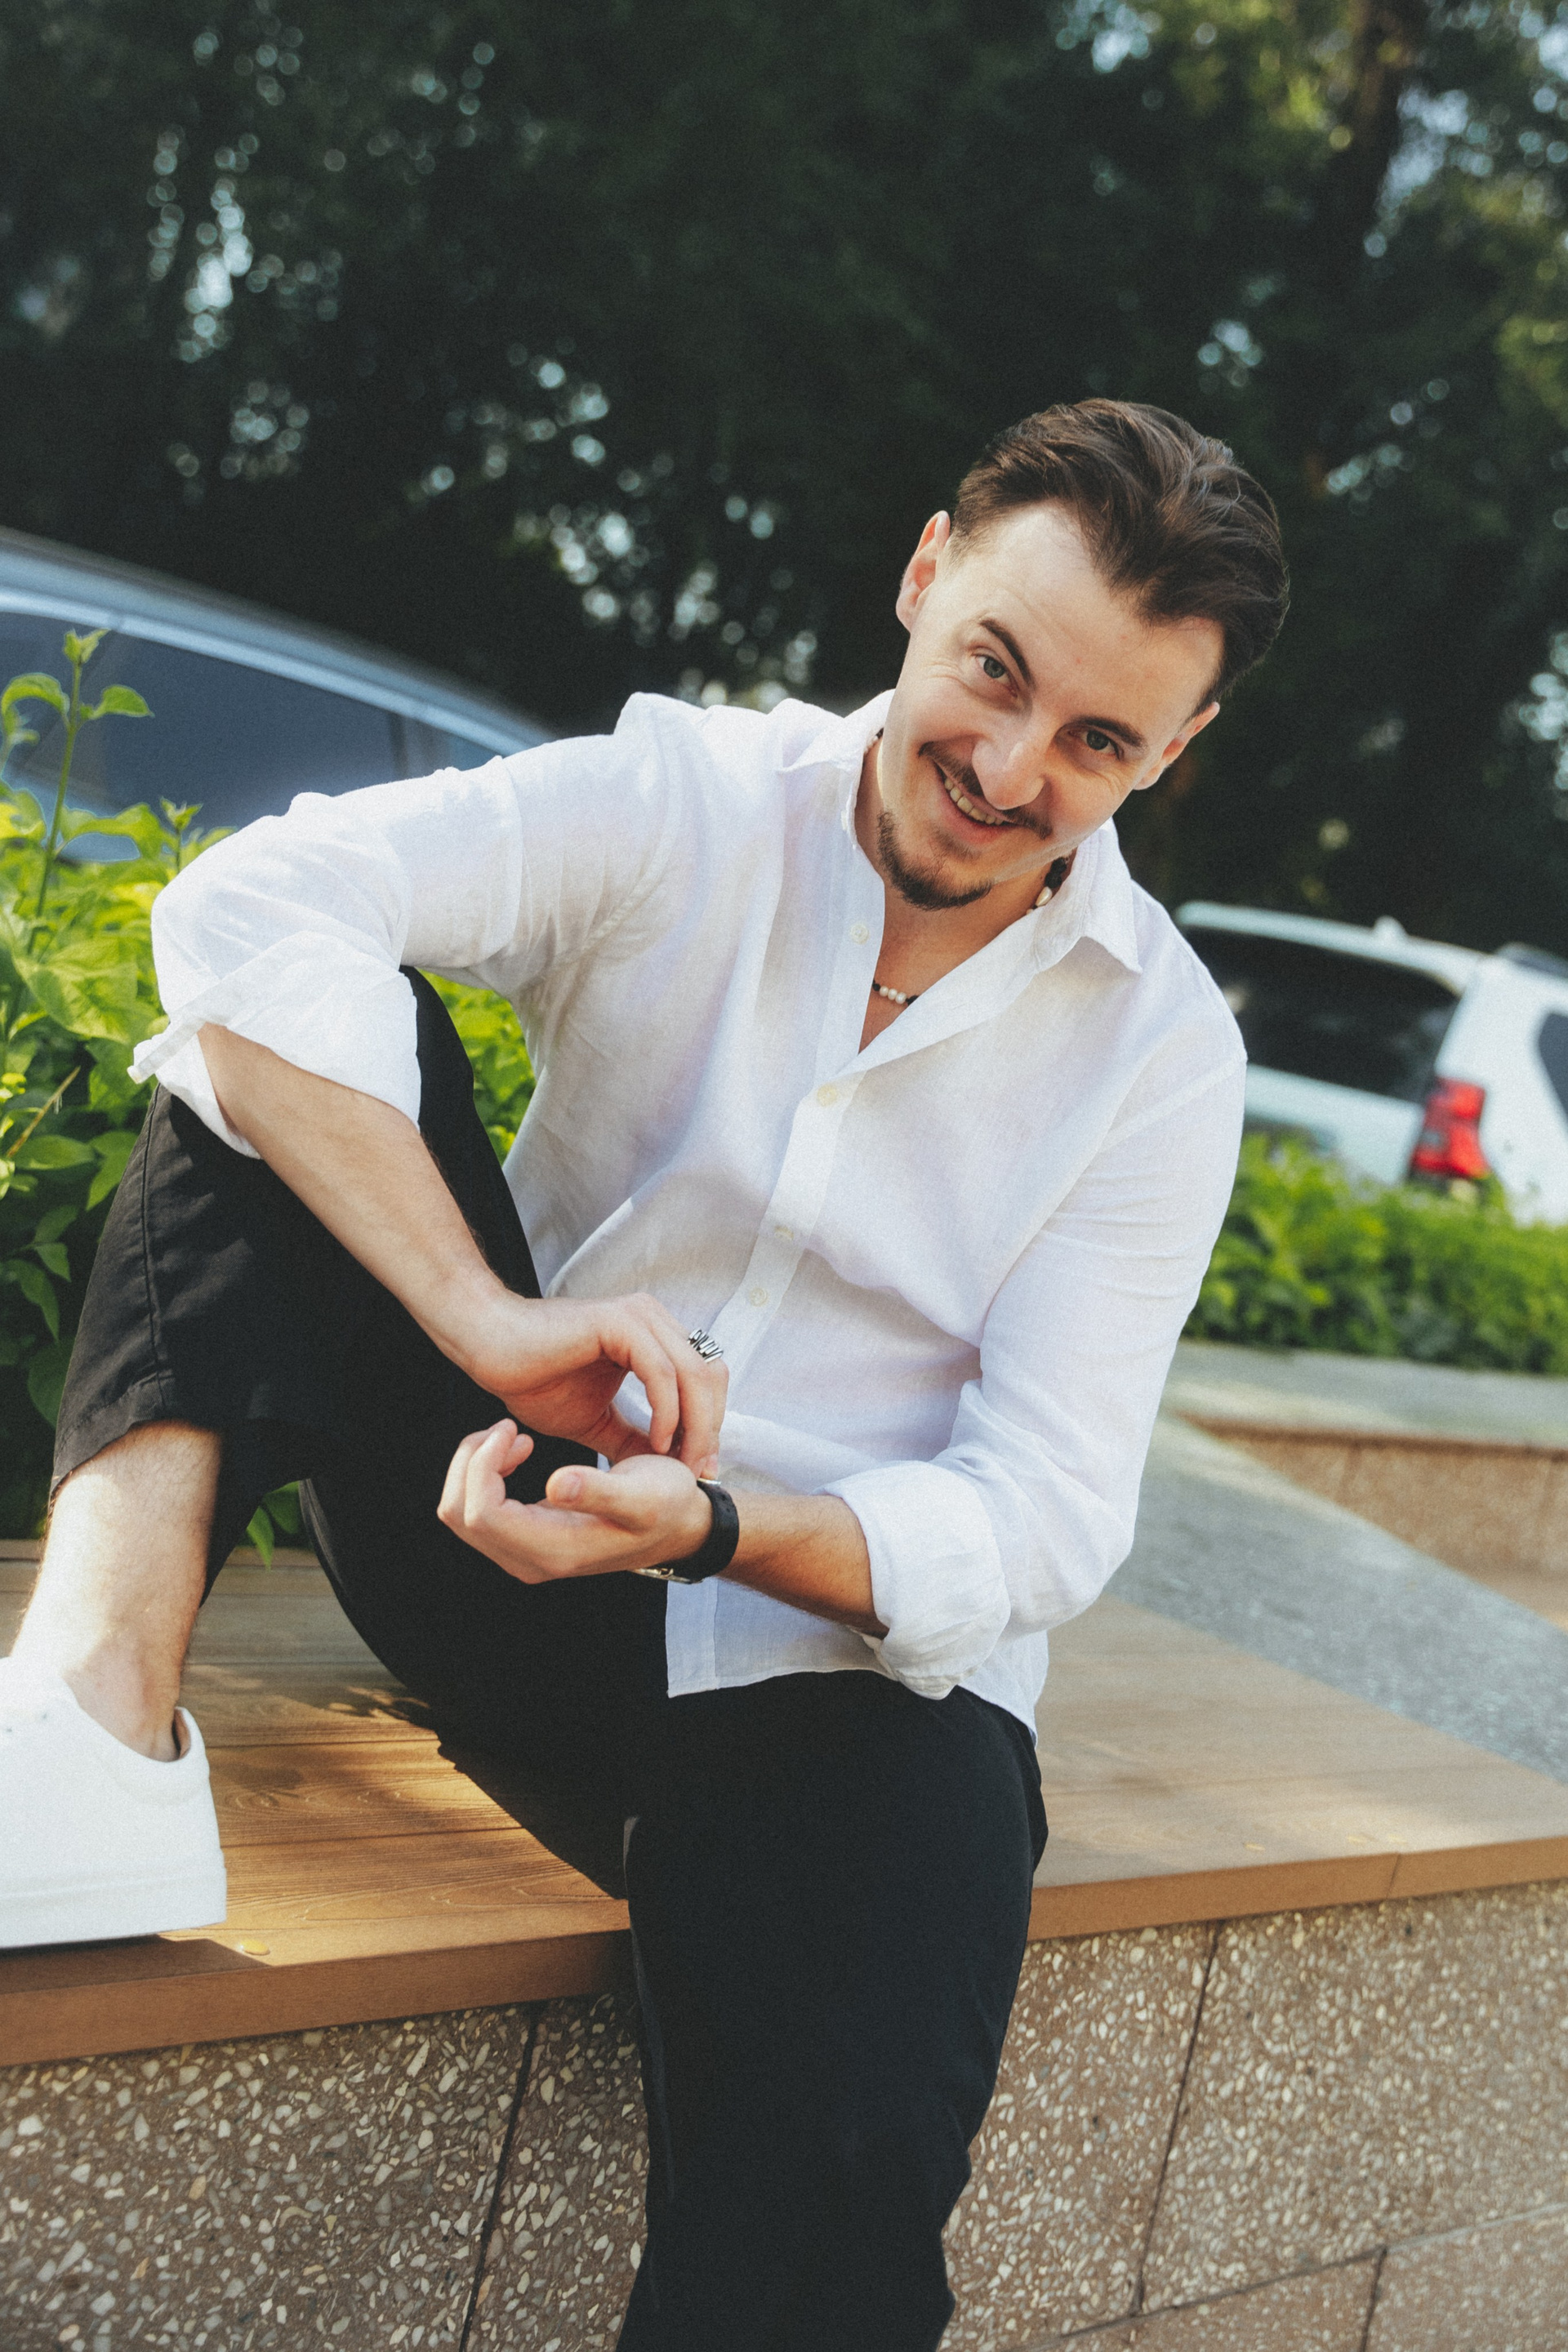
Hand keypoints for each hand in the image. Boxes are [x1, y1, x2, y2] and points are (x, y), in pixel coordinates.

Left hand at [438, 1420, 714, 1581]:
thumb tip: (554, 1484)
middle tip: (507, 1427)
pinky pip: (478, 1509)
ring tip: (514, 1436)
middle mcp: (530, 1560)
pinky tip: (521, 1450)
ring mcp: (524, 1553)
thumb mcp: (644, 1492)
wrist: (680, 1525)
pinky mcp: (525, 1538)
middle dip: (471, 1463)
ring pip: (461, 1512)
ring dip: (476, 1467)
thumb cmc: (667, 1503)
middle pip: (457, 1515)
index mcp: (553, 1550)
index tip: (513, 1429)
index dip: (482, 1467)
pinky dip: (486, 1474)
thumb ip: (598, 1491)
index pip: (480, 1514)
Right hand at [464, 1291, 726, 1470]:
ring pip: (694, 1373)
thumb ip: (632, 1438)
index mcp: (652, 1336)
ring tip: (682, 1464)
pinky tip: (658, 1442)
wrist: (488, 1348)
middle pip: (711, 1375)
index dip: (711, 1423)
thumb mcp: (596, 1420)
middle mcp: (652, 1320)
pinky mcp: (619, 1323)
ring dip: (696, 1425)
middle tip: (701, 1472)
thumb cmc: (533, 1378)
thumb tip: (664, 1468)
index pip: (707, 1378)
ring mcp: (638, 1317)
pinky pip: (661, 1371)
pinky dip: (667, 1410)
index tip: (703, 1469)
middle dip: (711, 1428)